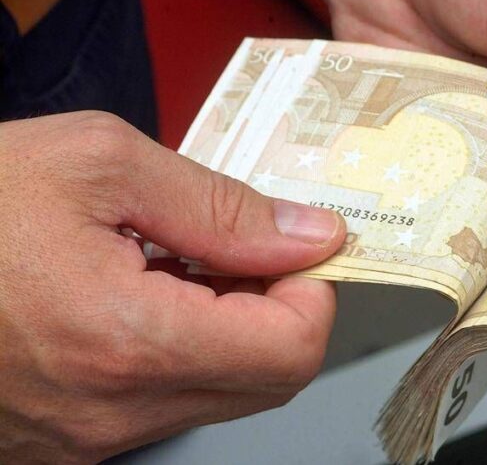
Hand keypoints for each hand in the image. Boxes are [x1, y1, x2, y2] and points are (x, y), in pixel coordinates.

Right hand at [0, 112, 345, 461]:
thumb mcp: (97, 164)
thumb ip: (220, 206)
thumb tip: (309, 236)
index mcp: (125, 341)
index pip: (292, 351)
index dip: (312, 291)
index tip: (294, 245)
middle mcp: (107, 411)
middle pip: (265, 380)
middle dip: (274, 307)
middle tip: (235, 244)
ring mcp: (80, 438)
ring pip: (214, 393)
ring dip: (222, 326)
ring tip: (166, 260)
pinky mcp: (58, 441)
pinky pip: (157, 402)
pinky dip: (172, 348)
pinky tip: (129, 293)